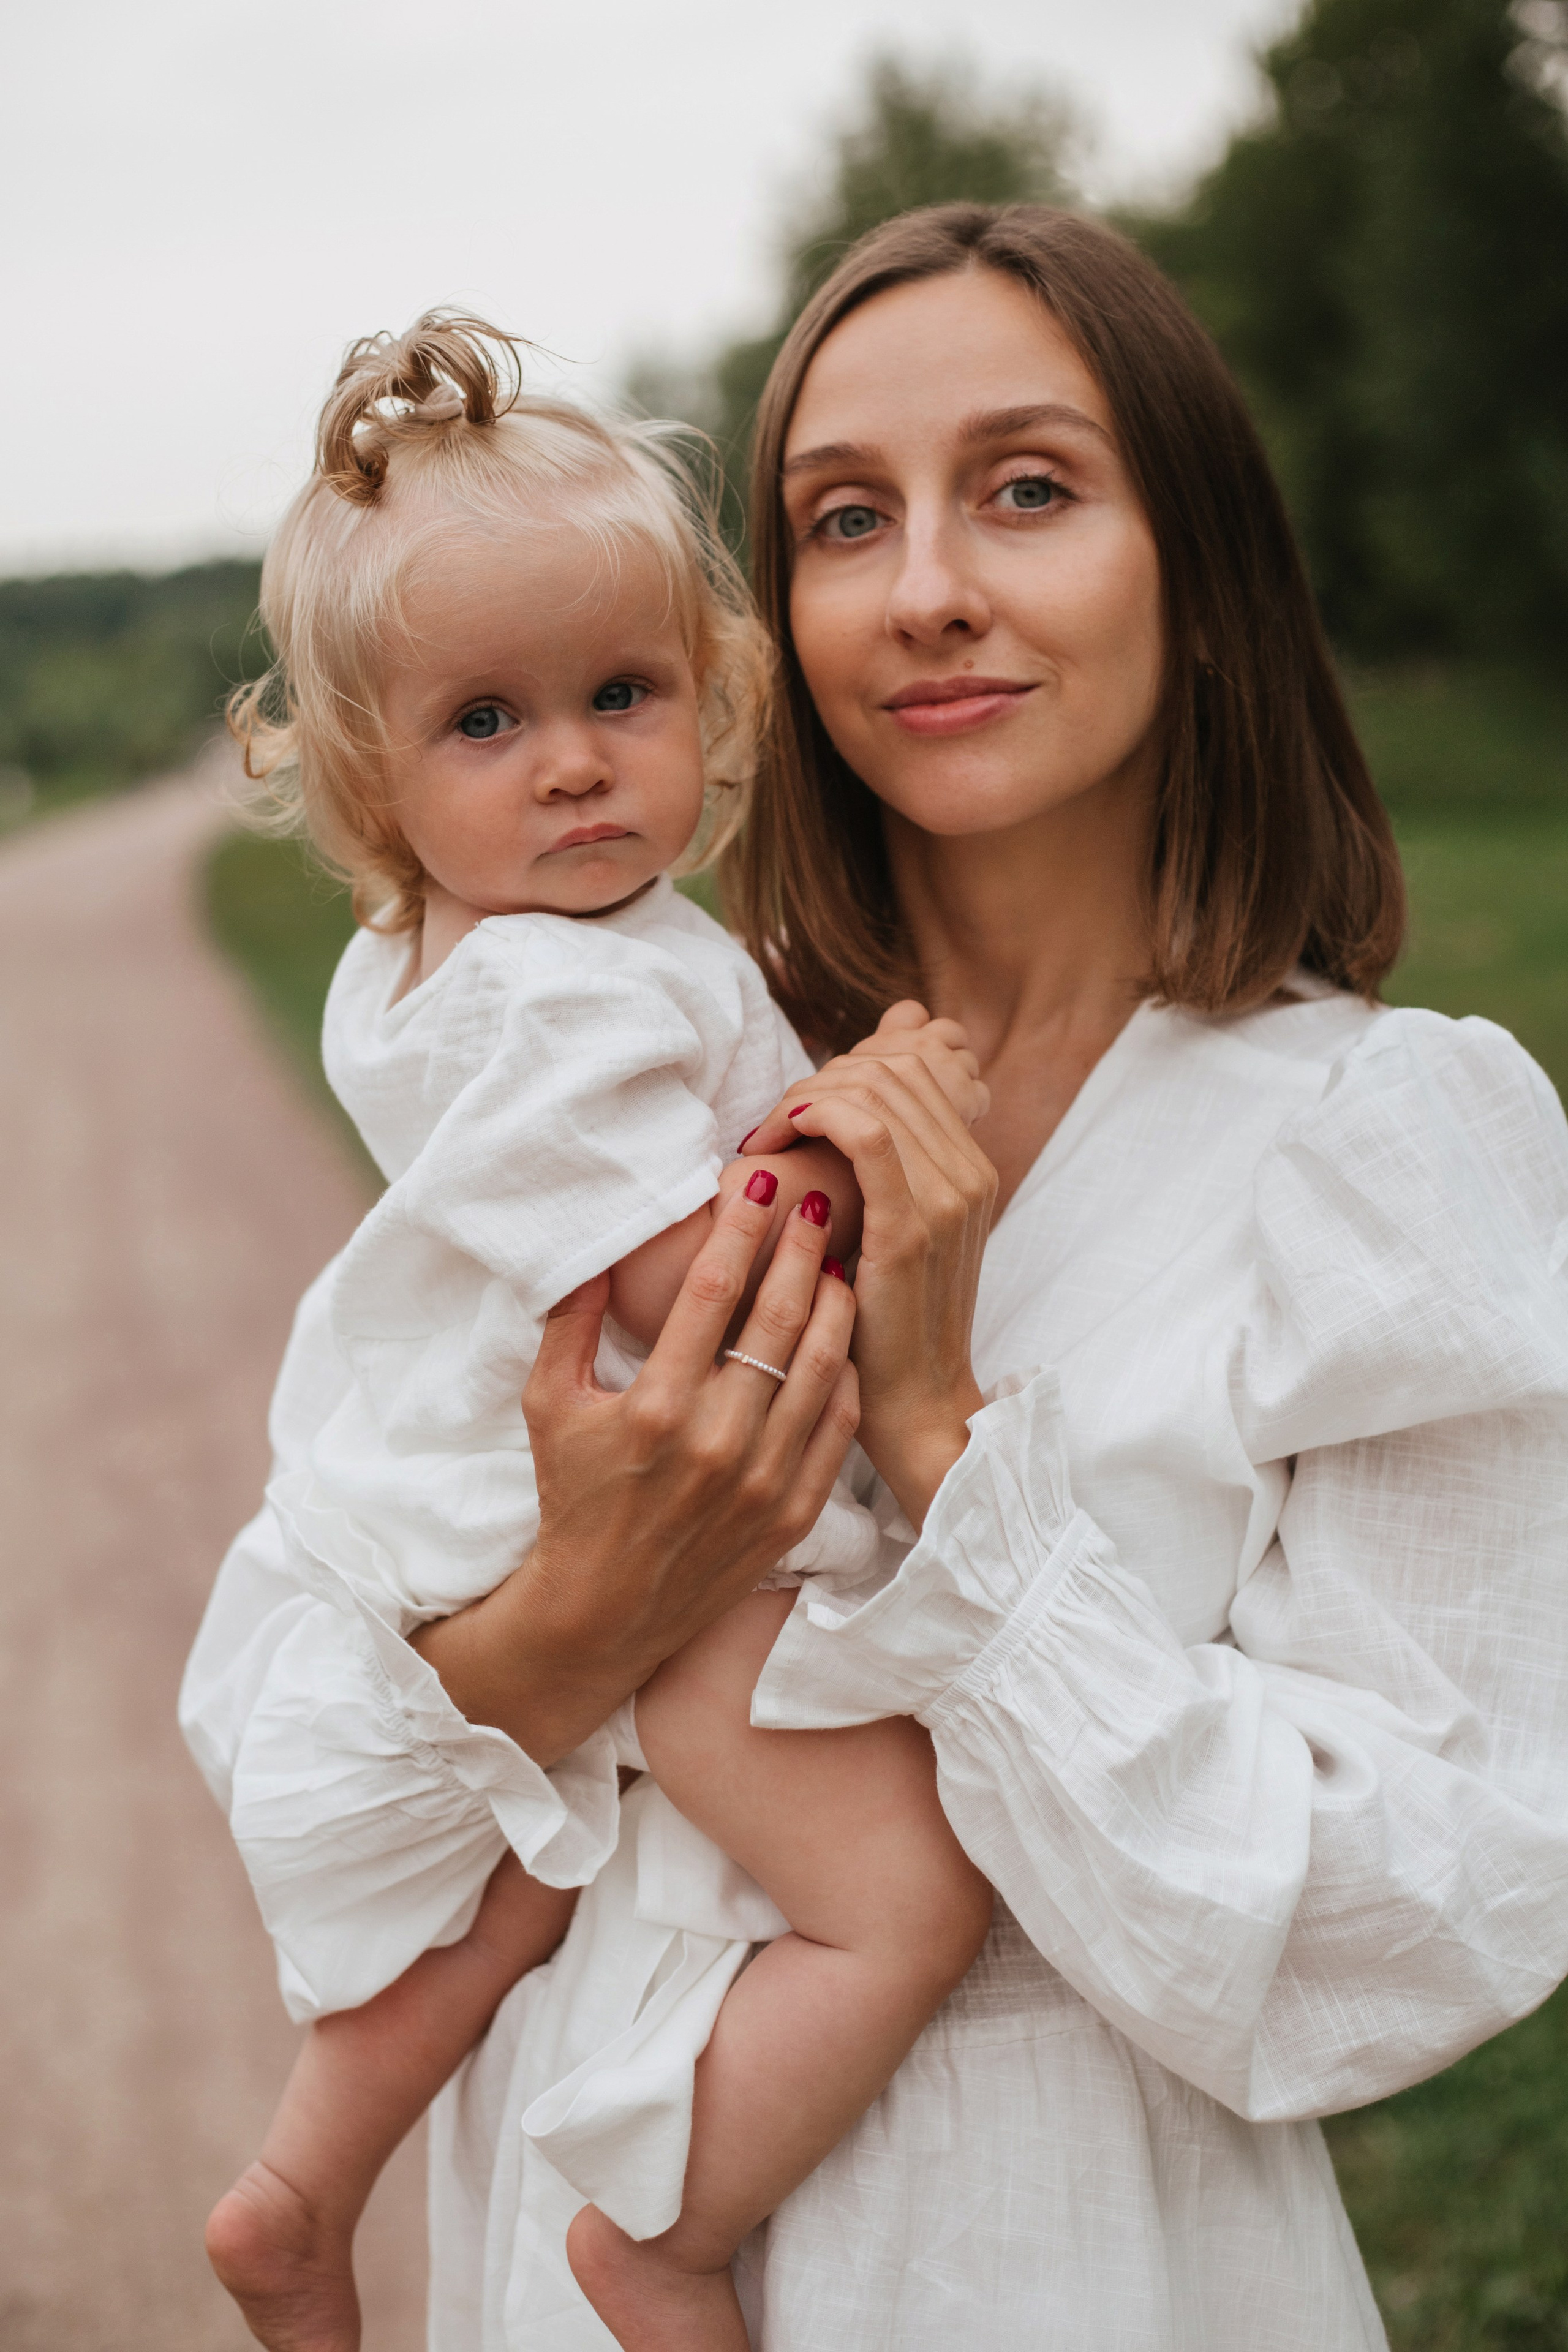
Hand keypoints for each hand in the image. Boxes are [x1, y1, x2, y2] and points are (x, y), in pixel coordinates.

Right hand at [411, 1177, 857, 1763]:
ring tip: (836, 1258)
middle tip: (815, 1200)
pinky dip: (843, 1374)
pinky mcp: (793, 1512)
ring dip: (835, 1302)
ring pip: (820, 1366)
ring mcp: (762, 1479)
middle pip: (778, 1317)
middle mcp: (715, 1440)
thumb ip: (569, 1322)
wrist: (603, 1611)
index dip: (741, 1225)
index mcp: (655, 1406)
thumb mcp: (547, 1404)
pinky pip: (837, 1426)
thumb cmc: (572, 1497)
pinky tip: (839, 1338)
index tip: (758, 1180)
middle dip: (800, 1246)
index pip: (712, 1289)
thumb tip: (596, 1245)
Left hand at [740, 1003, 997, 1527]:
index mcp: (971, 1168)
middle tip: (772, 1124)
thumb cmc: (885, 1323)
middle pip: (891, 1069)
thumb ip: (882, 1171)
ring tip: (768, 1137)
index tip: (794, 1111)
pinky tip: (780, 1139)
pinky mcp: (913, 1229)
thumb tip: (835, 1109)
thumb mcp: (893, 1231)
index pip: (909, 1069)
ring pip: (875, 1091)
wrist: (916, 1404)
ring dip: (806, 1098)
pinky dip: (817, 1117)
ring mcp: (949, 1198)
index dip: (842, 1069)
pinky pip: (869, 1134)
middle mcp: (970, 1173)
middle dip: (820, 1079)